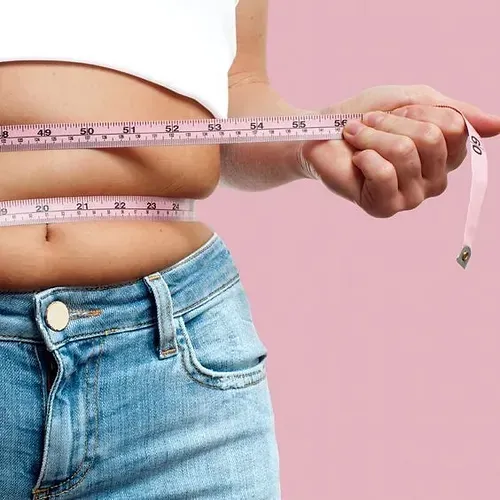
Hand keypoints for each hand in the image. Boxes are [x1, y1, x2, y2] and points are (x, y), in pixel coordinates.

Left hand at [300, 85, 499, 217]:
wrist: (322, 133)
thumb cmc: (365, 117)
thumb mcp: (412, 100)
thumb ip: (454, 112)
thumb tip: (498, 126)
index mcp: (445, 155)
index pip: (453, 126)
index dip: (419, 112)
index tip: (396, 113)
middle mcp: (435, 180)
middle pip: (432, 139)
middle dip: (392, 122)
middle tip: (370, 124)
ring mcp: (412, 197)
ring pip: (404, 153)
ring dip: (372, 136)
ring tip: (357, 138)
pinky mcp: (385, 207)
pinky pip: (384, 173)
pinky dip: (363, 156)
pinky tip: (356, 161)